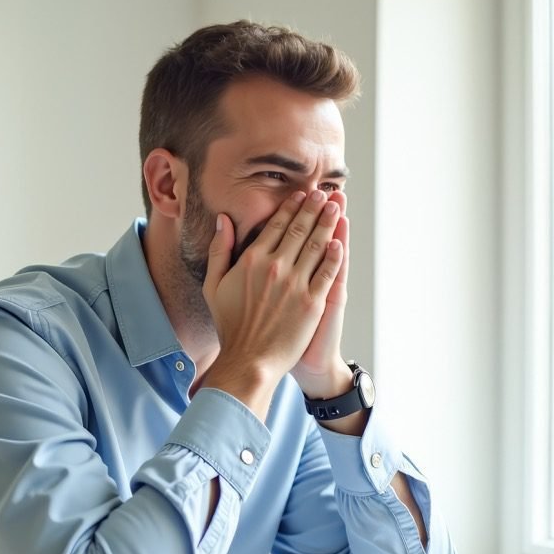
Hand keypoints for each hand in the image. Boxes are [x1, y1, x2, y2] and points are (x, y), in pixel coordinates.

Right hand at [202, 190, 344, 414]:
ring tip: (337, 207)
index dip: (291, 206)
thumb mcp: (213, 285)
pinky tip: (340, 241)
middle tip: (325, 193)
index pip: (276, 225)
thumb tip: (223, 219)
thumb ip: (219, 250)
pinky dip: (334, 255)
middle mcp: (275, 267)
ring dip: (328, 223)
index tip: (302, 194)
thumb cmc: (229, 325)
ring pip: (316, 245)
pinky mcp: (312, 303)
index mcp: (252, 260)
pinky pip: (327, 272)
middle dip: (314, 208)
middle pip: (299, 229)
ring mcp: (296, 285)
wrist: (249, 360)